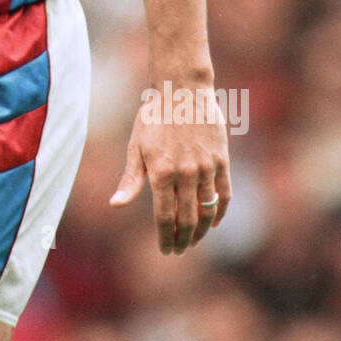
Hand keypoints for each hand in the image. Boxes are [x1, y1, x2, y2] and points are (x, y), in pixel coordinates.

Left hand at [109, 84, 231, 253]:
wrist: (182, 90)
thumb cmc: (153, 117)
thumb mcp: (136, 147)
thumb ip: (130, 180)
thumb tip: (115, 205)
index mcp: (161, 173)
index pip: (165, 217)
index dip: (166, 238)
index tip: (166, 250)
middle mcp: (185, 174)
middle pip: (188, 219)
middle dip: (183, 239)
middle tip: (179, 249)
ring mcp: (206, 168)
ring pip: (208, 210)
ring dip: (202, 230)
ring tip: (195, 239)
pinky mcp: (222, 161)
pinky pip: (225, 194)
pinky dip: (220, 212)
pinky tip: (214, 221)